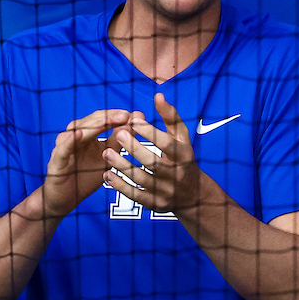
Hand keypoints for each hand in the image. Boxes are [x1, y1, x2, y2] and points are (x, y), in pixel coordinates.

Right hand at [43, 109, 134, 217]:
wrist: (66, 199)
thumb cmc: (85, 176)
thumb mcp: (108, 158)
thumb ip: (120, 140)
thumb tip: (136, 122)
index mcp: (88, 135)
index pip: (102, 119)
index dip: (118, 116)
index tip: (136, 115)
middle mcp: (75, 137)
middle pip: (91, 122)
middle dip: (108, 118)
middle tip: (125, 116)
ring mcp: (64, 147)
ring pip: (76, 131)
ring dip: (92, 125)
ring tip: (106, 121)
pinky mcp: (56, 160)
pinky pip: (63, 149)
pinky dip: (69, 140)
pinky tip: (78, 134)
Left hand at [101, 93, 202, 215]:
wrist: (192, 194)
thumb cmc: (183, 157)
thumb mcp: (182, 136)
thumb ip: (170, 116)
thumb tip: (158, 95)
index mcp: (184, 155)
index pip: (167, 144)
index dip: (150, 133)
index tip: (134, 120)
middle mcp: (177, 175)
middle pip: (153, 162)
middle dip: (134, 148)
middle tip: (118, 134)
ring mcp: (166, 192)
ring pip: (141, 179)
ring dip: (122, 166)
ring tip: (106, 153)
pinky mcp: (155, 204)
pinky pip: (135, 195)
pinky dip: (119, 185)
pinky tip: (107, 174)